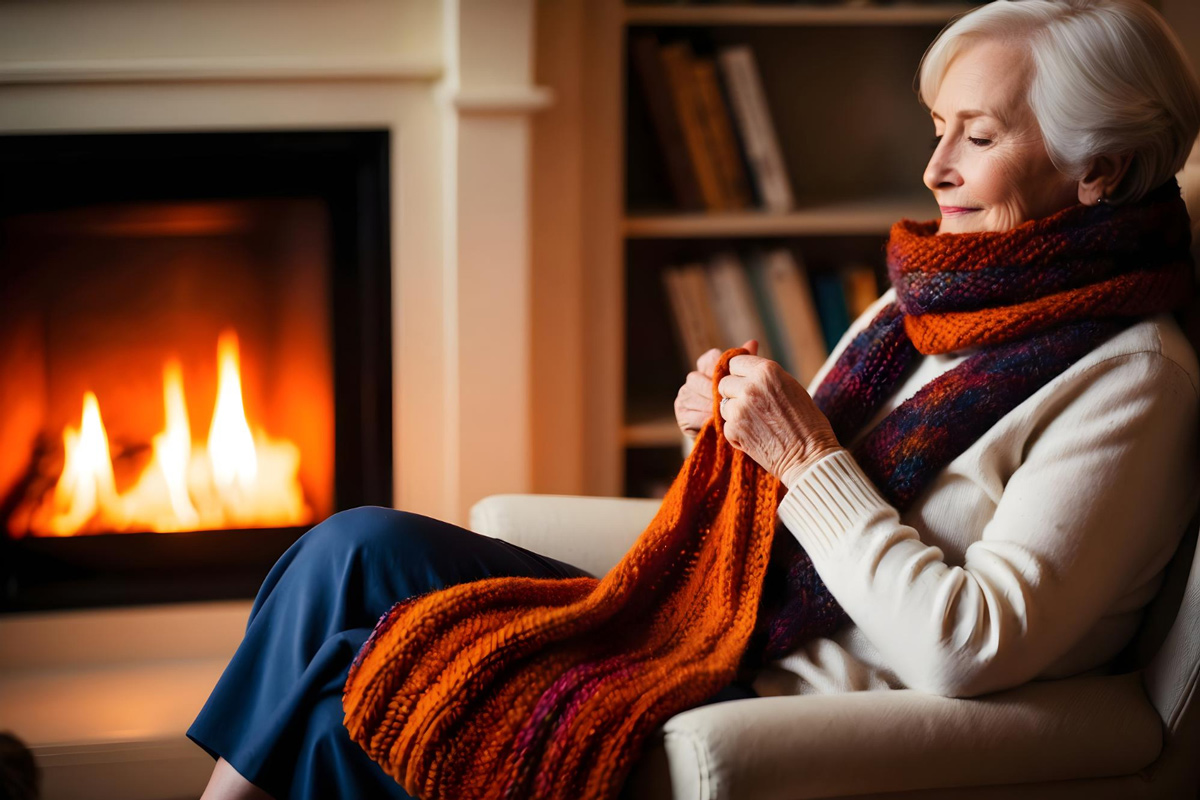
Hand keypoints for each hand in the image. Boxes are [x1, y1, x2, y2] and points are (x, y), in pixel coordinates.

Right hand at [674, 340, 757, 437]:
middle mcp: (692, 379)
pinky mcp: (682, 416)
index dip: (721, 370)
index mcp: (706, 366)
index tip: (735, 381)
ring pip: (697, 398)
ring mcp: (684, 397)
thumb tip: (753, 342)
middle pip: (700, 379)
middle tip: (734, 400)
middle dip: (717, 392)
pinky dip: (707, 420)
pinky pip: (694, 416)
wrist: (729, 433)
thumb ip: (747, 363)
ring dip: (713, 407)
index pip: (710, 360)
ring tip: (728, 413)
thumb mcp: (744, 383)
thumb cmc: (738, 403)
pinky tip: (720, 424)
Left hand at [717, 353, 841, 484]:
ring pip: (723, 405)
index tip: (747, 384)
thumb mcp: (790, 387)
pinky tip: (756, 437)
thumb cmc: (807, 422)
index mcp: (767, 370)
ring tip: (757, 423)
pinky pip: (726, 426)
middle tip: (753, 407)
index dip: (740, 374)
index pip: (735, 362)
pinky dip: (736, 433)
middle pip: (725, 383)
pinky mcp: (733, 429)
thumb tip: (748, 360)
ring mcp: (740, 407)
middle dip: (734, 394)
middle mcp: (750, 385)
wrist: (810, 457)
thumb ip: (766, 375)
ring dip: (734, 414)